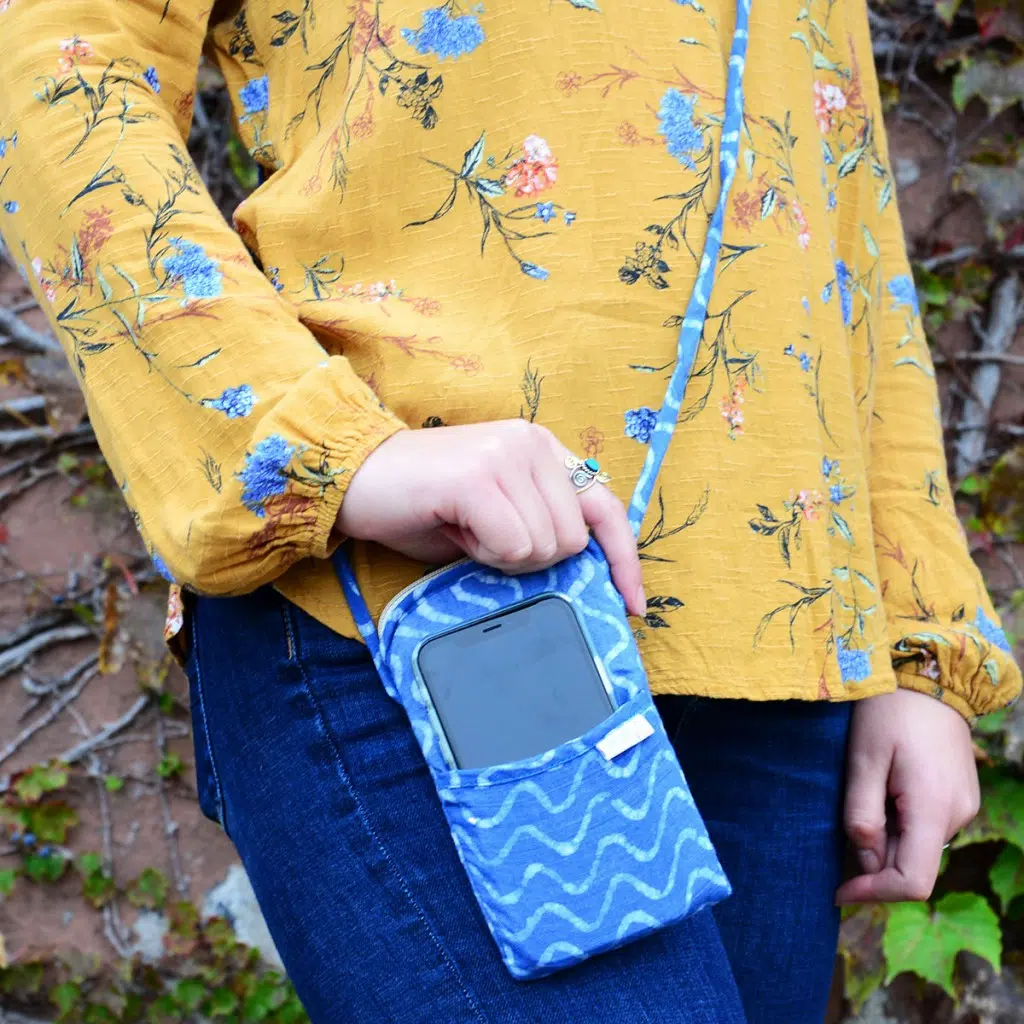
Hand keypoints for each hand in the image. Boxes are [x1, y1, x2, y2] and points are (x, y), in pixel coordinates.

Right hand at [338, 421, 645, 616]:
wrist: (356, 481)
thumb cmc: (425, 506)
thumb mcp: (497, 512)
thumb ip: (541, 525)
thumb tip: (586, 570)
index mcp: (542, 448)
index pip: (606, 507)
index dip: (623, 559)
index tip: (632, 605)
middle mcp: (532, 443)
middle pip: (575, 540)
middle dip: (533, 560)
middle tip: (484, 540)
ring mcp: (507, 455)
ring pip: (547, 547)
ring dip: (505, 558)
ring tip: (466, 530)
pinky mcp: (479, 477)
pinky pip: (514, 546)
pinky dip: (486, 555)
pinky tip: (456, 530)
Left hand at [835, 688, 979, 903]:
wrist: (928, 676)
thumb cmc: (888, 711)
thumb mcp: (862, 759)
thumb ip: (862, 814)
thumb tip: (864, 861)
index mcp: (933, 809)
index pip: (914, 882)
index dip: (874, 893)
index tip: (838, 890)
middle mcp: (957, 815)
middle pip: (913, 865)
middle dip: (873, 861)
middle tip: (839, 830)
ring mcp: (962, 806)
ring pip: (918, 846)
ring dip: (886, 840)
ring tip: (862, 796)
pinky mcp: (959, 796)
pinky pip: (926, 826)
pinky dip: (899, 824)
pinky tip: (881, 790)